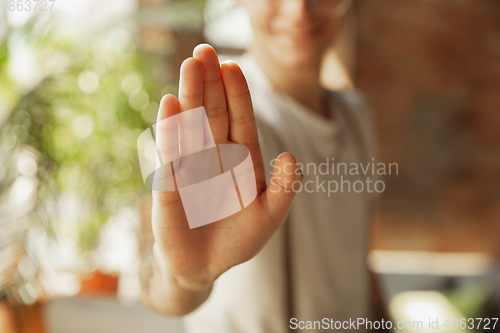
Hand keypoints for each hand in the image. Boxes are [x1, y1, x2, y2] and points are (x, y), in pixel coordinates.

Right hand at [151, 44, 299, 292]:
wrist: (203, 266)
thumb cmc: (238, 240)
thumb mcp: (269, 217)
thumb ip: (284, 190)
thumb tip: (292, 158)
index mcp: (242, 160)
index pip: (241, 120)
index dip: (238, 94)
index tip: (233, 66)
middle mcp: (216, 156)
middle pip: (214, 113)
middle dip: (211, 83)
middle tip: (205, 50)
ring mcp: (192, 165)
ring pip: (192, 124)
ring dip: (190, 95)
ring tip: (189, 65)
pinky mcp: (169, 181)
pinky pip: (171, 151)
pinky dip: (170, 129)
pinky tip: (170, 103)